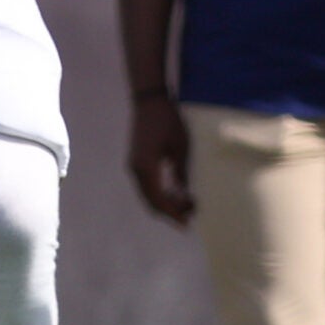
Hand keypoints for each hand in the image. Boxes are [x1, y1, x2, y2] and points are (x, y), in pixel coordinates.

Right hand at [128, 92, 194, 224]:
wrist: (149, 100)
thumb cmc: (168, 120)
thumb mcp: (181, 147)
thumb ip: (182, 173)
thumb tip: (185, 195)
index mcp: (146, 167)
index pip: (159, 200)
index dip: (174, 213)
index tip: (188, 223)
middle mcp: (135, 170)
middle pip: (151, 202)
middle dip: (171, 211)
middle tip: (191, 215)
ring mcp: (133, 166)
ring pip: (148, 195)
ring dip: (165, 203)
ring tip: (186, 204)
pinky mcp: (136, 162)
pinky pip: (146, 186)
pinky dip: (160, 193)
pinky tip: (175, 192)